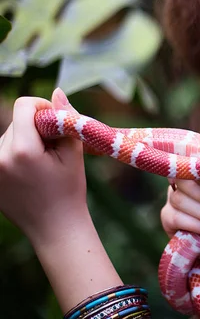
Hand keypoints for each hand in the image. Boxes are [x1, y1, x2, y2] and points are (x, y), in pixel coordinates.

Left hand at [0, 89, 85, 245]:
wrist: (54, 228)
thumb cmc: (69, 190)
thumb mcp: (74, 154)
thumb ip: (65, 120)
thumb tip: (56, 91)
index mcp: (21, 149)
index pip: (23, 106)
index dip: (42, 107)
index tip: (56, 122)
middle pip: (16, 122)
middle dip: (36, 128)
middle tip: (54, 151)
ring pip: (9, 136)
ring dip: (25, 141)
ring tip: (42, 166)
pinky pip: (2, 151)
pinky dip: (16, 154)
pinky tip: (30, 173)